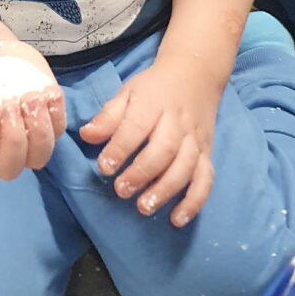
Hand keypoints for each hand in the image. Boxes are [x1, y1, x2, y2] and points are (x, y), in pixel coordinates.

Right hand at [0, 39, 65, 180]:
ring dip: (39, 131)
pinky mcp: (48, 125)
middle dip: (13, 139)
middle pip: (9, 168)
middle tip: (10, 103)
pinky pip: (58, 130)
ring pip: (39, 156)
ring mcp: (25, 141)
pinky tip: (47, 91)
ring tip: (32, 97)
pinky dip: (56, 113)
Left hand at [80, 58, 219, 227]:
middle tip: (121, 190)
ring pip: (186, 167)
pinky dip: (194, 201)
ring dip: (165, 190)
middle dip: (142, 173)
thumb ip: (108, 116)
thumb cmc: (154, 89)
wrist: (195, 76)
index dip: (121, 147)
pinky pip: (206, 179)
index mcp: (154, 103)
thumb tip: (87, 136)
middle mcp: (178, 122)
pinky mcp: (207, 153)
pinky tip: (177, 219)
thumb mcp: (128, 93)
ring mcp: (195, 139)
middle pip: (164, 149)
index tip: (104, 166)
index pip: (137, 126)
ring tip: (144, 207)